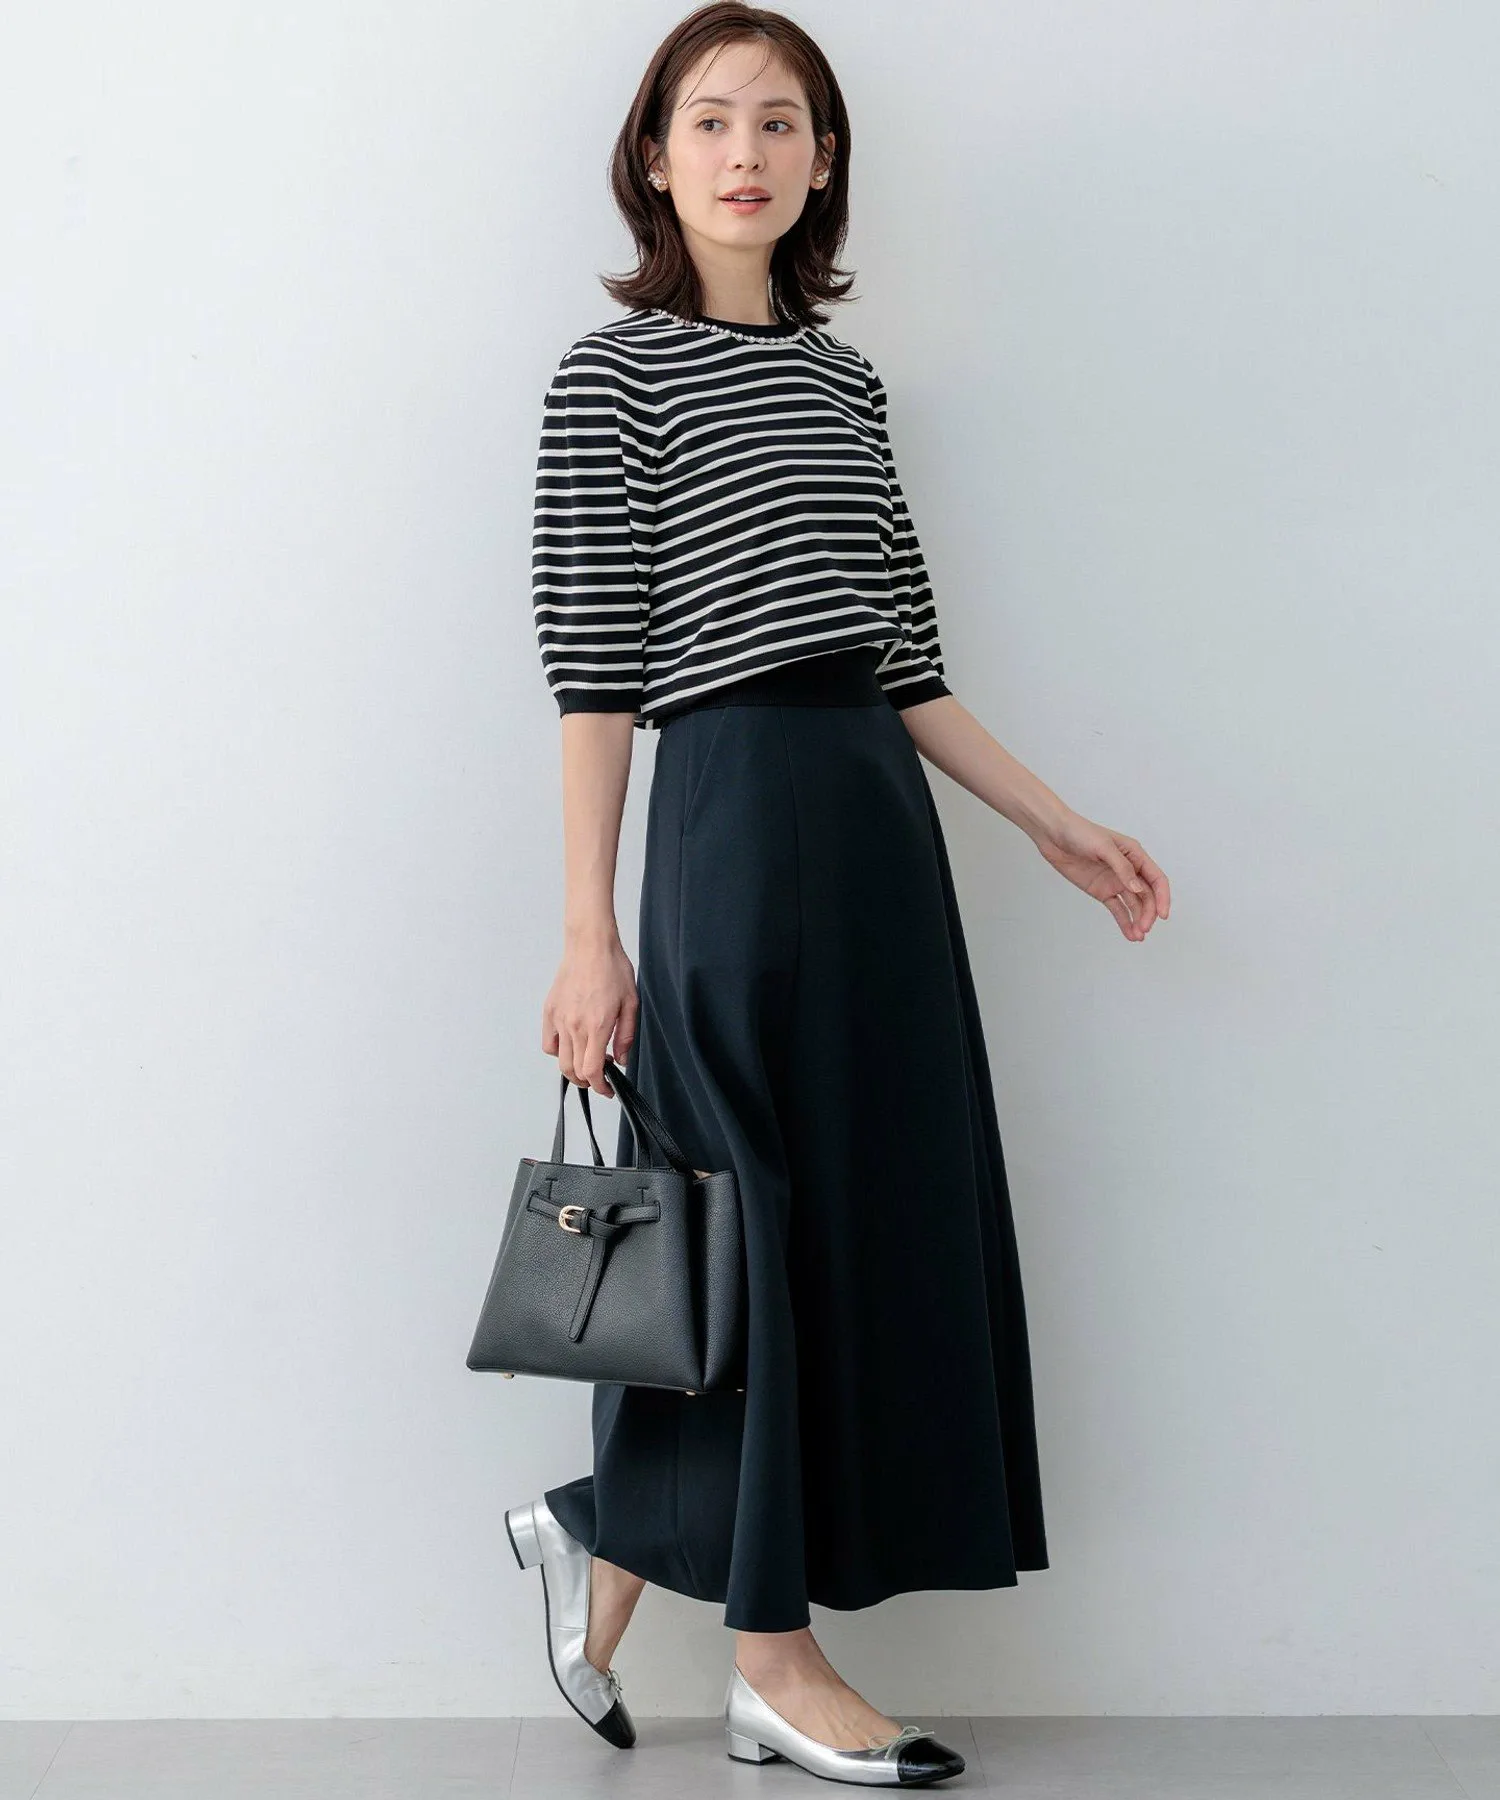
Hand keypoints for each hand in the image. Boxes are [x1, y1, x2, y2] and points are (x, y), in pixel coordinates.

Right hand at [542, 933, 638, 1093]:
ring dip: (574, 1069)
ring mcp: (559, 1019)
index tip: (608, 1089)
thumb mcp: (631, 1003)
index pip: (592, 1071)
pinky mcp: (549, 1012)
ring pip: (560, 1060)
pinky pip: (549, 1043)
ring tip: (587, 1062)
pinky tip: (572, 1044)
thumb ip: (626, 1036)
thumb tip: (622, 1060)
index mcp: (597, 1026)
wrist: (590, 945)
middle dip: (588, 1081)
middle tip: (601, 1077)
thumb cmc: (613, 969)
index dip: (600, 1087)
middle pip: (574, 1071)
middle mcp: (575, 1026)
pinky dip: (558, 1052)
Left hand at [1033, 811, 1170, 941]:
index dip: (1163, 897)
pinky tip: (1130, 934)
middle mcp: (1129, 870)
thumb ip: (1122, 868)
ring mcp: (1115, 881)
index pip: (1157, 879)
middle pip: (1147, 895)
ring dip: (1138, 920)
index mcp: (1135, 855)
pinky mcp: (1102, 891)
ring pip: (1134, 905)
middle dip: (1149, 913)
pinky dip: (1124, 921)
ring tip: (1138, 935)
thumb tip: (1137, 888)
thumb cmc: (1080, 832)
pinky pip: (1117, 908)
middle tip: (1144, 928)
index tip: (1162, 915)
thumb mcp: (1103, 847)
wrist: (1054, 835)